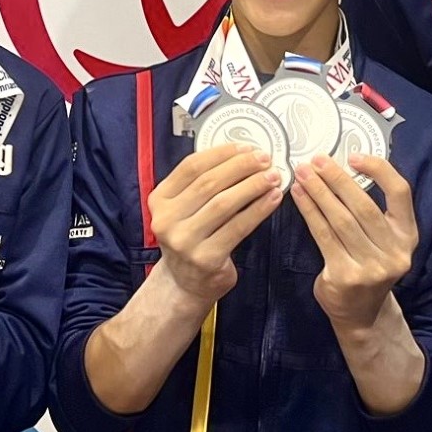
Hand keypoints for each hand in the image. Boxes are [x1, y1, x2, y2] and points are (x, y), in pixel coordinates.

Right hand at [149, 144, 283, 309]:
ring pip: (224, 203)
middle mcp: (166, 220)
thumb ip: (201, 185)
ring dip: (253, 186)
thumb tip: (242, 155)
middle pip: (208, 183)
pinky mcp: (205, 259)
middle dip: (241, 167)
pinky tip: (272, 199)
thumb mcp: (184, 209)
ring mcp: (184, 241)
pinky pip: (238, 228)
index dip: (221, 154)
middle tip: (265, 159)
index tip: (246, 147)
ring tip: (272, 176)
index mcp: (159, 200)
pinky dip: (258, 210)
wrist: (185, 284)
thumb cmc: (192, 238)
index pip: (191, 167)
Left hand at [292, 154, 417, 332]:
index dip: (378, 170)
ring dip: (318, 192)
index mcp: (408, 235)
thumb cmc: (368, 266)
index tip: (353, 156)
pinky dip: (309, 212)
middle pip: (363, 205)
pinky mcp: (346, 276)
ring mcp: (372, 267)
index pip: (400, 192)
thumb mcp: (384, 240)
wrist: (361, 314)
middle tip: (315, 160)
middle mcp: (395, 251)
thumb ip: (373, 210)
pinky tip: (298, 196)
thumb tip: (339, 167)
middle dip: (336, 179)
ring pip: (341, 219)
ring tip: (301, 174)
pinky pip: (324, 235)